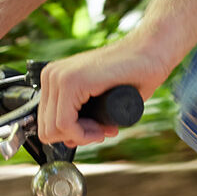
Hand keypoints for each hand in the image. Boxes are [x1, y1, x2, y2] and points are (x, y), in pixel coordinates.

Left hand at [37, 37, 174, 146]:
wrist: (150, 53)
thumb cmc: (131, 76)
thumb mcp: (97, 102)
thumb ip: (80, 118)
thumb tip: (67, 142)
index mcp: (53, 78)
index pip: (45, 123)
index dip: (71, 136)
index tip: (95, 132)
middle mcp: (50, 75)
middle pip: (47, 129)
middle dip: (75, 138)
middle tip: (101, 131)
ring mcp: (58, 76)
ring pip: (54, 129)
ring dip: (81, 137)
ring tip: (103, 129)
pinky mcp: (71, 82)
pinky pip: (65, 124)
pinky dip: (82, 134)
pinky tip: (101, 129)